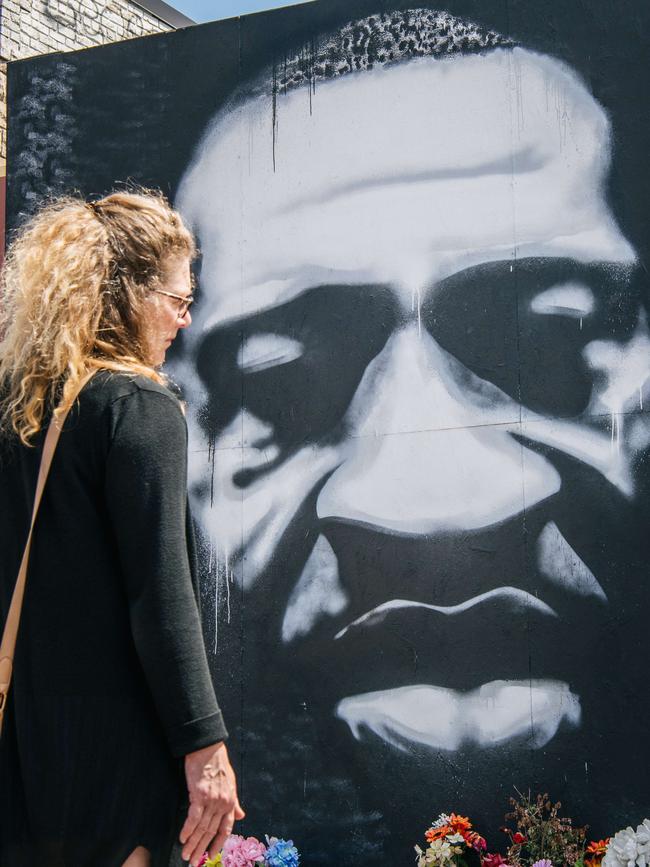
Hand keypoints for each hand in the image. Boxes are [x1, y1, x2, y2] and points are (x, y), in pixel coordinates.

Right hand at [180, 741, 244, 865]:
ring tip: (186, 855)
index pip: (225, 829)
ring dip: (193, 843)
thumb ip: (234, 802)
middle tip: (193, 862)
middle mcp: (222, 803)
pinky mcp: (199, 795)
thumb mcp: (231, 783)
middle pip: (211, 832)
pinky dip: (188, 829)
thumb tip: (241, 816)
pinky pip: (193, 817)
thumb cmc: (219, 765)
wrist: (208, 749)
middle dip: (202, 849)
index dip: (218, 844)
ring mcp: (211, 800)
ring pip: (201, 827)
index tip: (211, 856)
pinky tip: (183, 838)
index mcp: (230, 802)